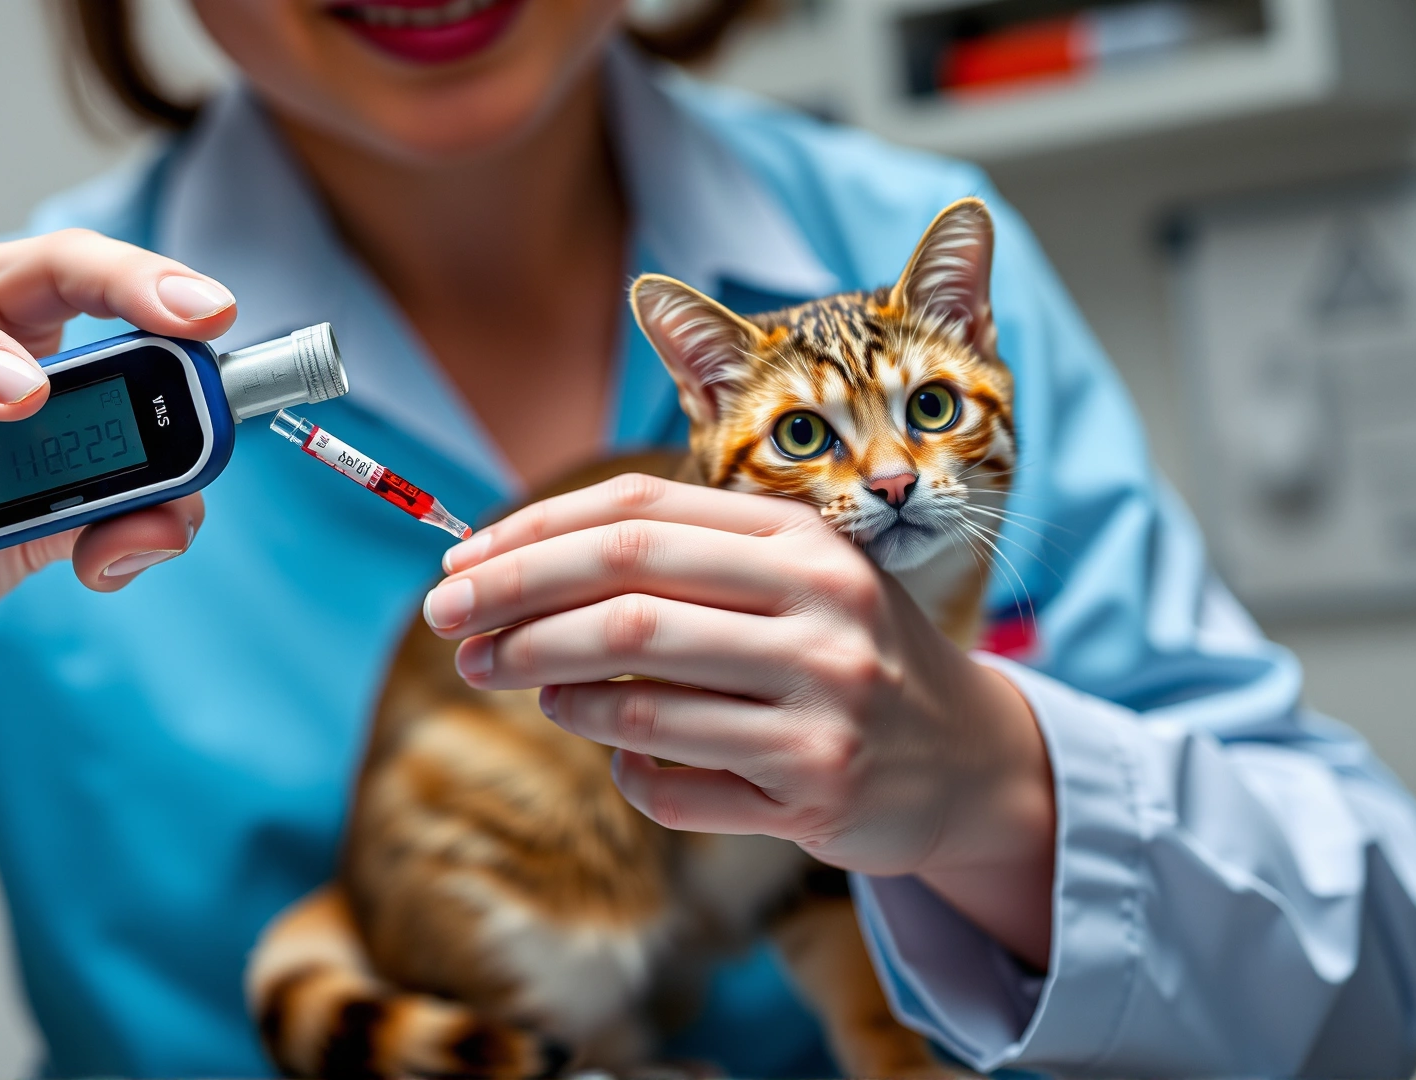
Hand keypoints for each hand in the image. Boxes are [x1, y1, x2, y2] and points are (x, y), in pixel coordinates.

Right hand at [0, 230, 237, 726]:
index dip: (164, 288)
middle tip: (193, 318)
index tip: (224, 317)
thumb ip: (120, 515)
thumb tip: (174, 521)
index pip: (98, 280)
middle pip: (45, 262)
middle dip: (129, 283)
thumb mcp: (51, 528)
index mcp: (17, 319)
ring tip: (34, 398)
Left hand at [424, 473, 1054, 965]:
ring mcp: (822, 706)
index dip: (528, 535)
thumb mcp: (786, 574)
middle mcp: (819, 612)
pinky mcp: (815, 793)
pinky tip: (619, 749)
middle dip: (512, 611)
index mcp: (800, 538)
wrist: (966, 758)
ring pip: (634, 699)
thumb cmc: (839, 648)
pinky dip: (621, 766)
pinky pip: (669, 784)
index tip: (456, 563)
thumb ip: (673, 555)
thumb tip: (509, 565)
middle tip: (449, 630)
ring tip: (518, 683)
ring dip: (550, 690)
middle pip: (622, 598)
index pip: (634, 513)